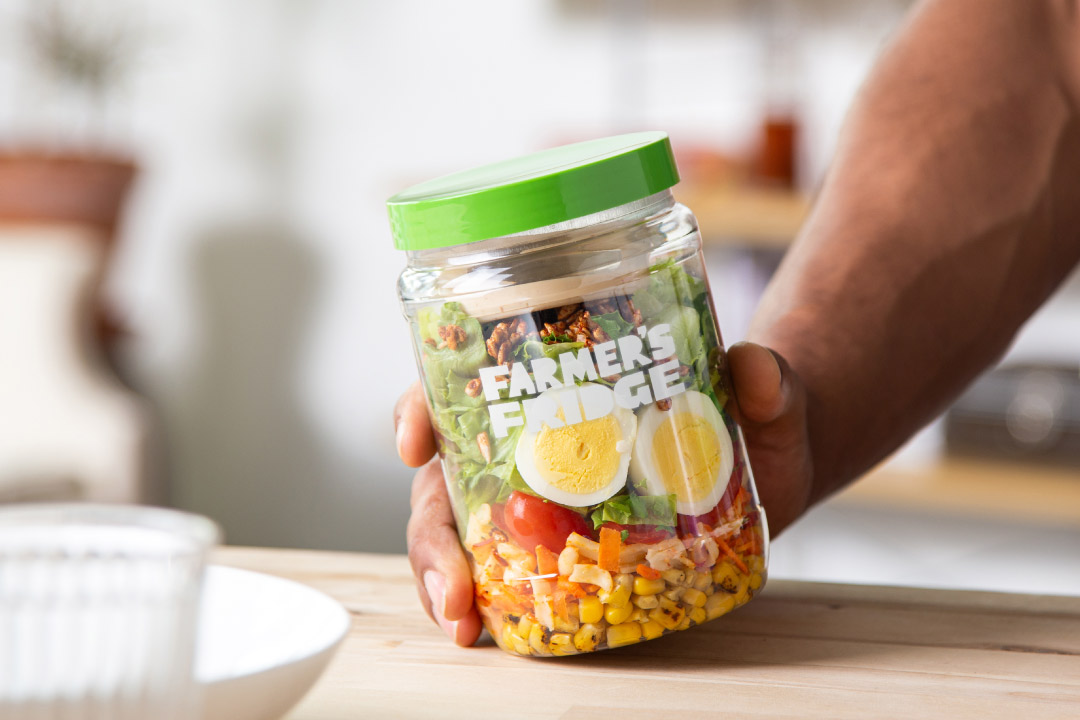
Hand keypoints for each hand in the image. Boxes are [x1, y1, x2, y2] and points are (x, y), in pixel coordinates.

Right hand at [393, 341, 812, 645]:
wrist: (770, 460)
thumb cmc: (751, 416)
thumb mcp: (763, 394)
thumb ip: (764, 381)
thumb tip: (758, 373)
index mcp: (552, 387)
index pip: (462, 384)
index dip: (422, 408)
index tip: (415, 443)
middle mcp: (529, 440)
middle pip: (450, 475)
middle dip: (432, 530)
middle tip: (452, 581)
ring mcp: (540, 497)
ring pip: (461, 530)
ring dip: (445, 577)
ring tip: (462, 621)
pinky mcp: (562, 545)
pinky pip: (503, 570)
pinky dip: (484, 600)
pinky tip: (485, 630)